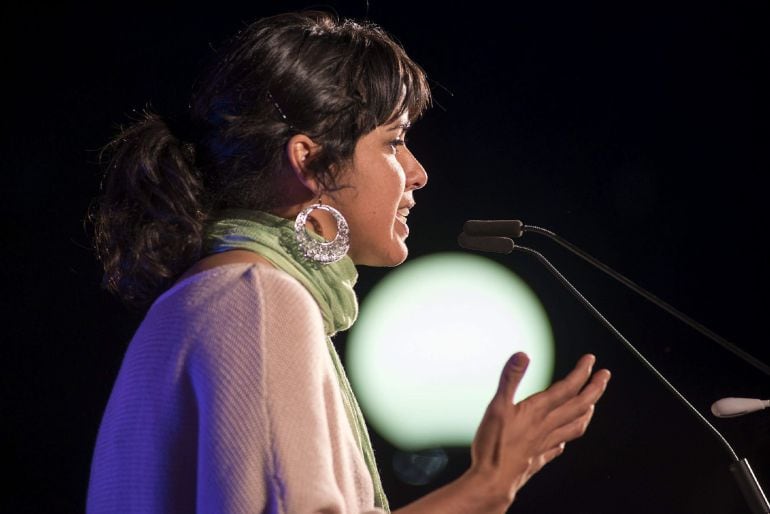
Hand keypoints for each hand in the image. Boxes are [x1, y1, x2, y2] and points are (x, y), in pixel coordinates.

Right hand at [467, 353, 610, 508]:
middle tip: (605, 376)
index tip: (590, 361)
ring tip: (593, 403)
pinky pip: (560, 446)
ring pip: (575, 426)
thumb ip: (510, 379)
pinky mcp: (539, 458)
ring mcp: (545, 443)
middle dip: (595, 388)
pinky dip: (566, 437)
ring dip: (587, 412)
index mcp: (538, 411)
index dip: (581, 372)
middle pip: (579, 405)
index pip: (567, 388)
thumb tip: (523, 356)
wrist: (492, 480)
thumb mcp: (497, 405)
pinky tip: (564, 439)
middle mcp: (547, 426)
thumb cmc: (494, 446)